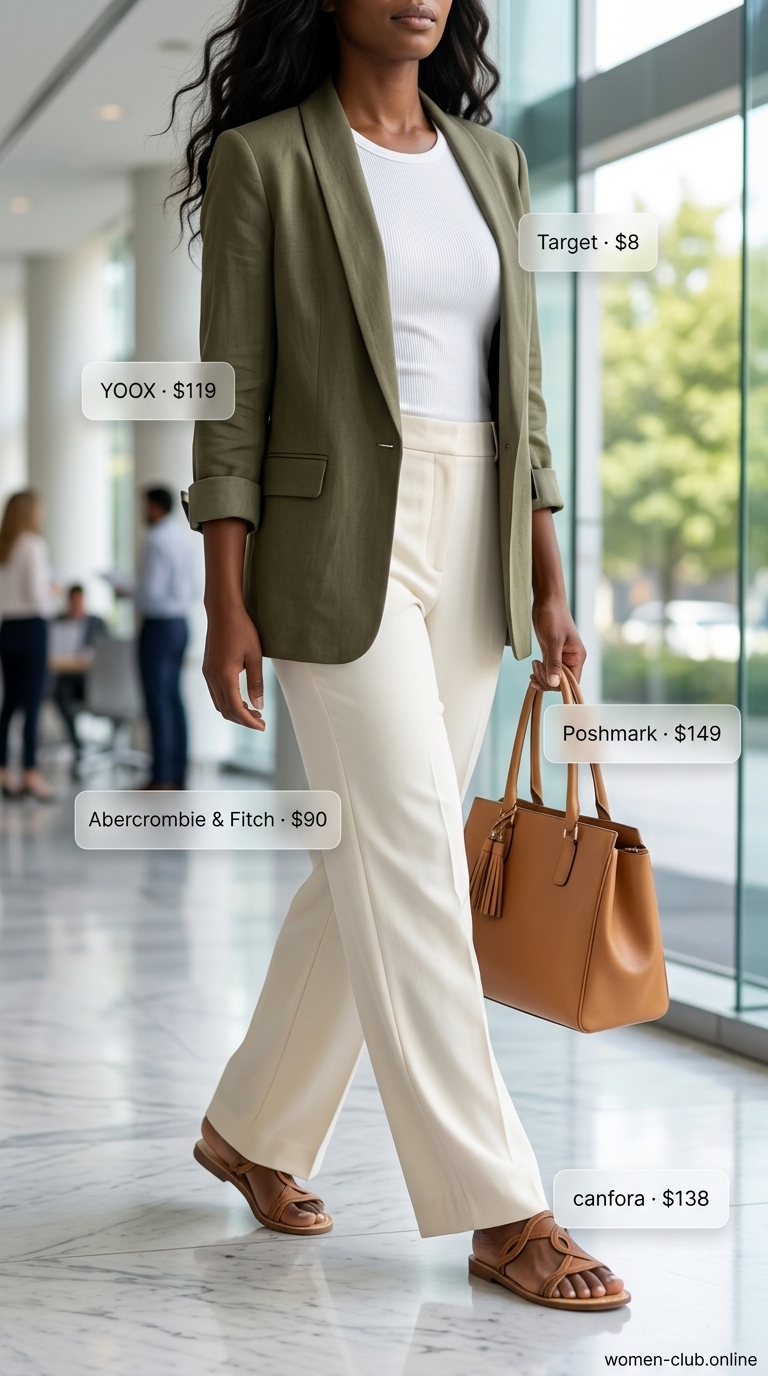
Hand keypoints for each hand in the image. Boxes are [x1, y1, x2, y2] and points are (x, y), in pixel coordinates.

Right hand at [203, 601, 264, 729]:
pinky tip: (241, 698)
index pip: (235, 709)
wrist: (223, 611)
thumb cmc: (242, 630)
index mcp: (224, 675)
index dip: (249, 722)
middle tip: (260, 720)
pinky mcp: (207, 669)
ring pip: (219, 703)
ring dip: (235, 711)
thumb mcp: (255, 657)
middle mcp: (212, 677)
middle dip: (243, 719)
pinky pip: (216, 693)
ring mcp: (207, 673)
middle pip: (225, 710)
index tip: (262, 726)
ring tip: (253, 710)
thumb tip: (258, 706)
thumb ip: (256, 683)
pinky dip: (228, 701)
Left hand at [531, 595, 585, 692]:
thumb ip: (554, 663)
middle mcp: (571, 659)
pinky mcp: (551, 653)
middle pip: (561, 682)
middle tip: (536, 668)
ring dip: (541, 676)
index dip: (559, 685)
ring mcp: (561, 657)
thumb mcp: (553, 640)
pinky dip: (540, 673)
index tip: (546, 678)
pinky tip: (533, 668)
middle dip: (547, 680)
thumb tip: (554, 683)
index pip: (572, 682)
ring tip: (534, 665)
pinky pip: (547, 670)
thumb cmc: (554, 616)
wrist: (547, 602)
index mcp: (577, 657)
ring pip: (553, 677)